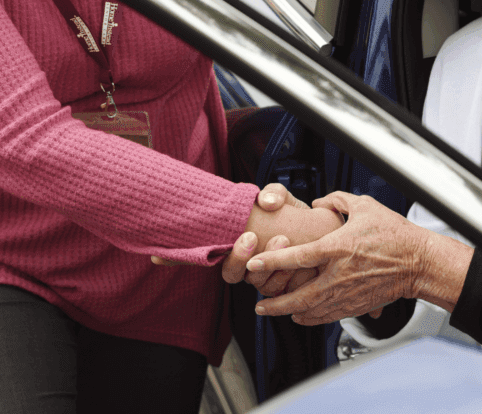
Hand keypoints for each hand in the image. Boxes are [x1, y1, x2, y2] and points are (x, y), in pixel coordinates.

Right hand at [151, 183, 308, 273]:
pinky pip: (278, 289)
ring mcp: (262, 277)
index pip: (202, 253)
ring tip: (284, 238)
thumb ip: (273, 193)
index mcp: (236, 243)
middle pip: (229, 273)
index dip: (179, 258)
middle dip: (238, 257)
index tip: (159, 257)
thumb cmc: (295, 215)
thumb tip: (264, 200)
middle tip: (251, 237)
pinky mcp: (282, 288)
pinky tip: (296, 259)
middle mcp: (245, 264)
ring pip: (255, 281)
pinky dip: (287, 274)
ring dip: (268, 262)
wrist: (322, 233)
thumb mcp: (282, 198)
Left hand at [247, 192, 429, 324]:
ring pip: (311, 311)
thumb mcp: (365, 205)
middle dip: (275, 303)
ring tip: (274, 311)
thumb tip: (318, 202)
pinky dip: (311, 319)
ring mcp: (348, 293)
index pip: (298, 257)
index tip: (254, 264)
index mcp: (339, 247)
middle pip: (299, 296)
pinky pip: (327, 317)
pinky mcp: (356, 305)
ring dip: (289, 313)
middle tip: (258, 304)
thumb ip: (337, 200)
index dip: (272, 261)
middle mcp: (340, 274)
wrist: (419, 261)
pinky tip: (302, 317)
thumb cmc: (395, 234)